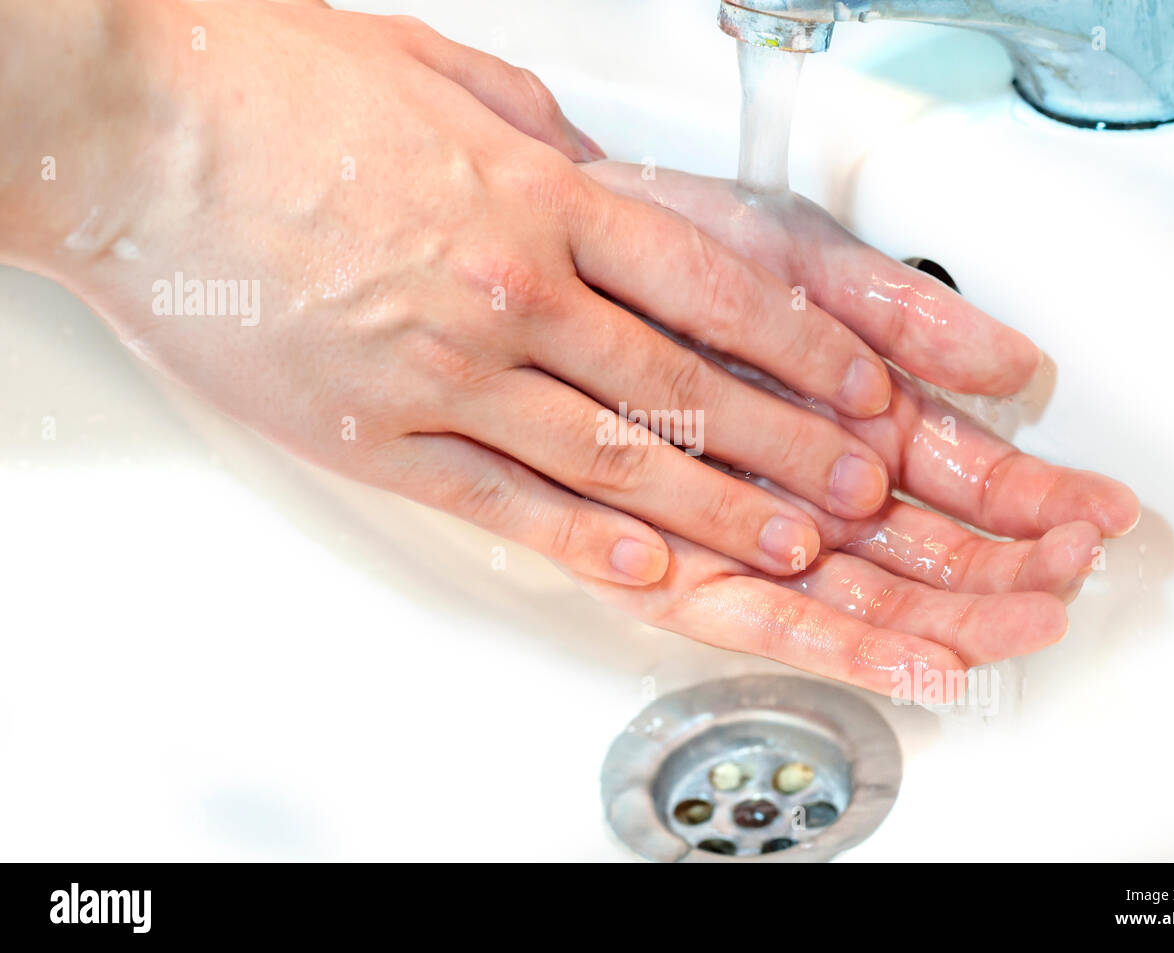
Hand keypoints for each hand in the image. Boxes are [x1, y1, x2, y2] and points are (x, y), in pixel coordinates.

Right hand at [0, 0, 902, 587]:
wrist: (131, 129)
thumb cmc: (271, 86)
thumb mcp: (441, 76)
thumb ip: (540, 136)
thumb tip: (602, 175)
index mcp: (539, 195)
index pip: (713, 289)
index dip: (804, 349)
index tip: (861, 389)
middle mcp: (510, 290)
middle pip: (682, 390)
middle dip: (790, 448)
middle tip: (861, 495)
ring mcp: (442, 371)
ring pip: (610, 459)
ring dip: (714, 512)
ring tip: (790, 551)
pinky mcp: (373, 435)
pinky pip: (500, 498)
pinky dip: (580, 536)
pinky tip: (646, 569)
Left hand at [567, 166, 1139, 698]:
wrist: (560, 248)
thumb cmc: (672, 244)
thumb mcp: (805, 260)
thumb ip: (904, 314)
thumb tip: (1013, 368)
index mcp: (852, 412)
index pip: (964, 476)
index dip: (1035, 500)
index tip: (1097, 515)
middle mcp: (806, 481)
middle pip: (922, 553)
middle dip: (1005, 571)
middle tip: (1069, 581)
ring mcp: (746, 526)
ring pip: (858, 595)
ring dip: (944, 616)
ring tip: (1020, 627)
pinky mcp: (671, 561)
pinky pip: (758, 616)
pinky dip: (836, 641)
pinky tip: (911, 660)